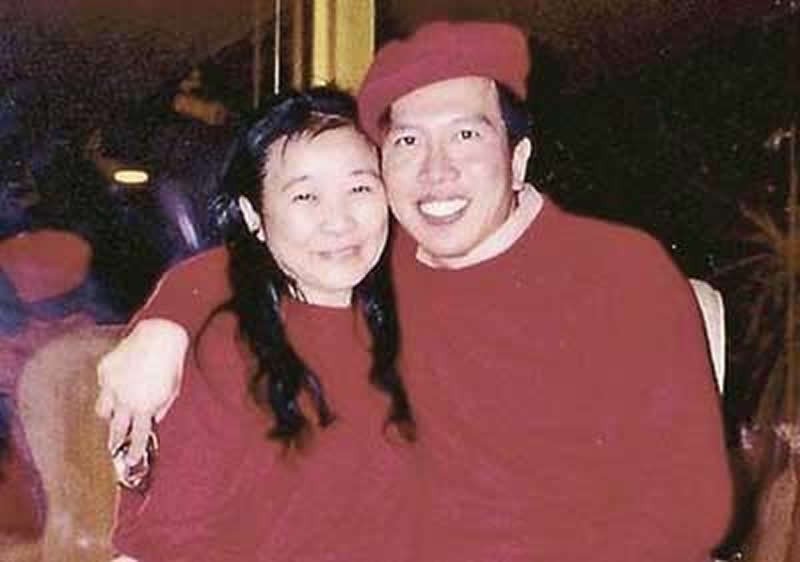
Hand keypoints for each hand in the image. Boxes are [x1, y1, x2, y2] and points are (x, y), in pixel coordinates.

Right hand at [96, 318, 188, 464]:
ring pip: (102, 410)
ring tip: (115, 410)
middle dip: (115, 441)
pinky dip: (110, 385)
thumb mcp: (172, 390)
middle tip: (114, 446)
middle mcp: (126, 399)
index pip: (139, 436)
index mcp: (146, 406)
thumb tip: (152, 419)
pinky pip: (103, 384)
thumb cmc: (170, 362)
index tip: (131, 460)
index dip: (135, 451)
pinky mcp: (104, 370)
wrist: (160, 334)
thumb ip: (161, 408)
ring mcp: (112, 385)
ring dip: (109, 413)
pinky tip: (122, 375)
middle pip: (116, 429)